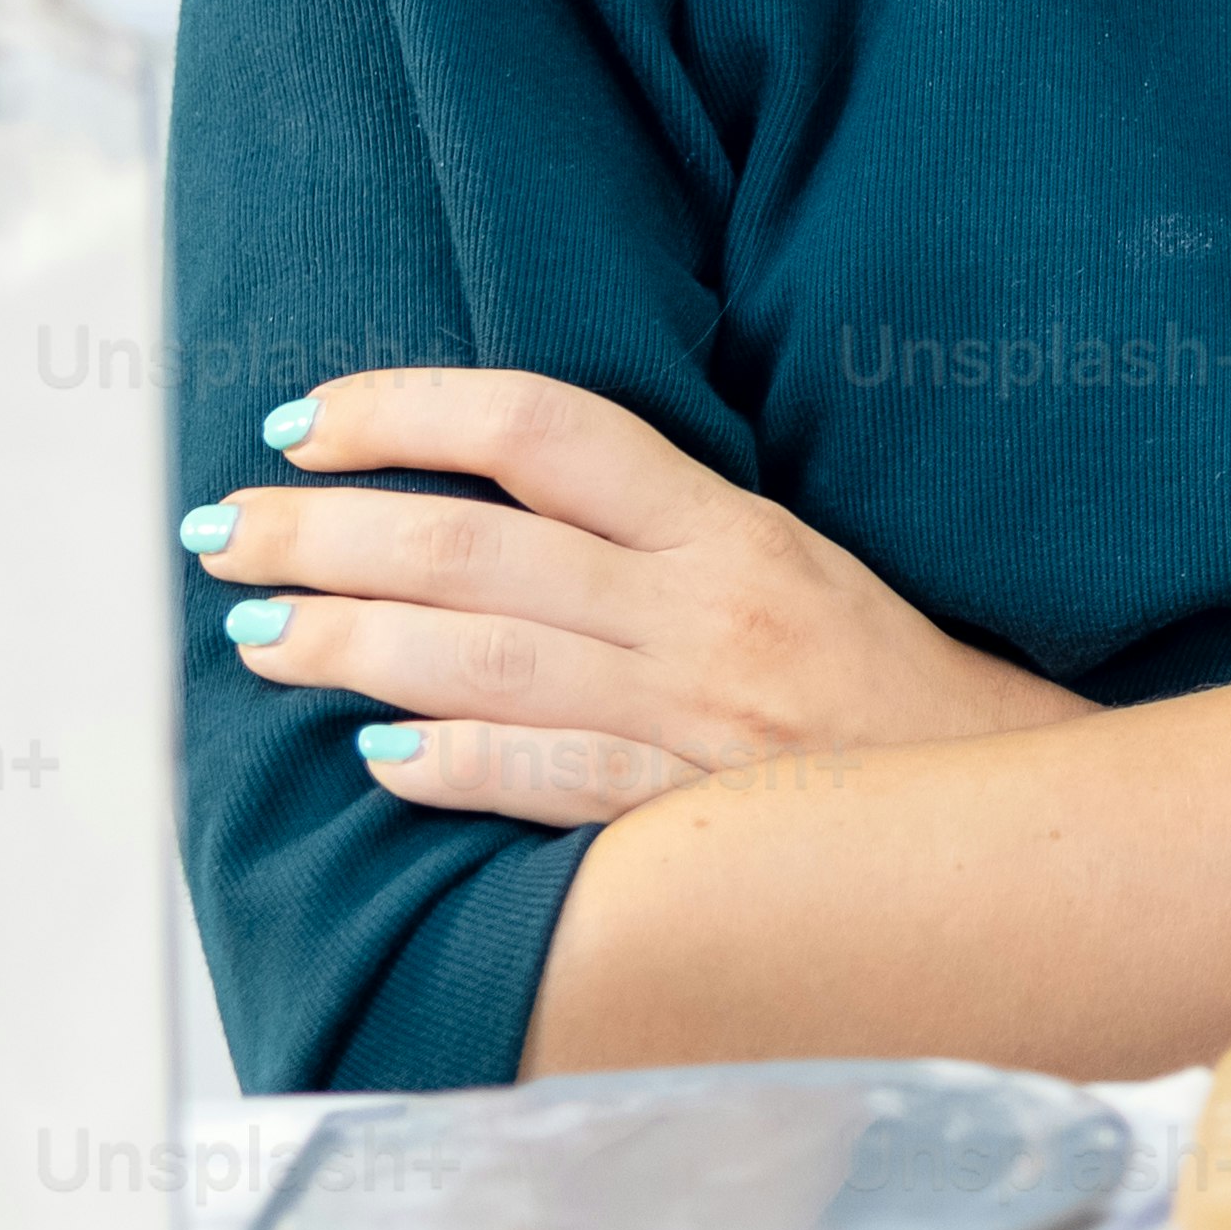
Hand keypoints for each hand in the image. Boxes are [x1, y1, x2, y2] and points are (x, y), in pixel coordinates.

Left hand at [186, 368, 1092, 826]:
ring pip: (486, 661)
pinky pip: (552, 783)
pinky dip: (455, 767)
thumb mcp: (785, 557)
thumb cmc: (881, 681)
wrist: (1006, 805)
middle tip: (225, 530)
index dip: (407, 410)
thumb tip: (481, 499)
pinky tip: (371, 758)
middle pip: (476, 548)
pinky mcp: (693, 818)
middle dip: (328, 532)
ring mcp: (694, 720)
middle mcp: (702, 609)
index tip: (304, 418)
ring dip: (352, 644)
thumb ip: (651, 525)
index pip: (541, 427)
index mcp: (726, 526)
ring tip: (259, 633)